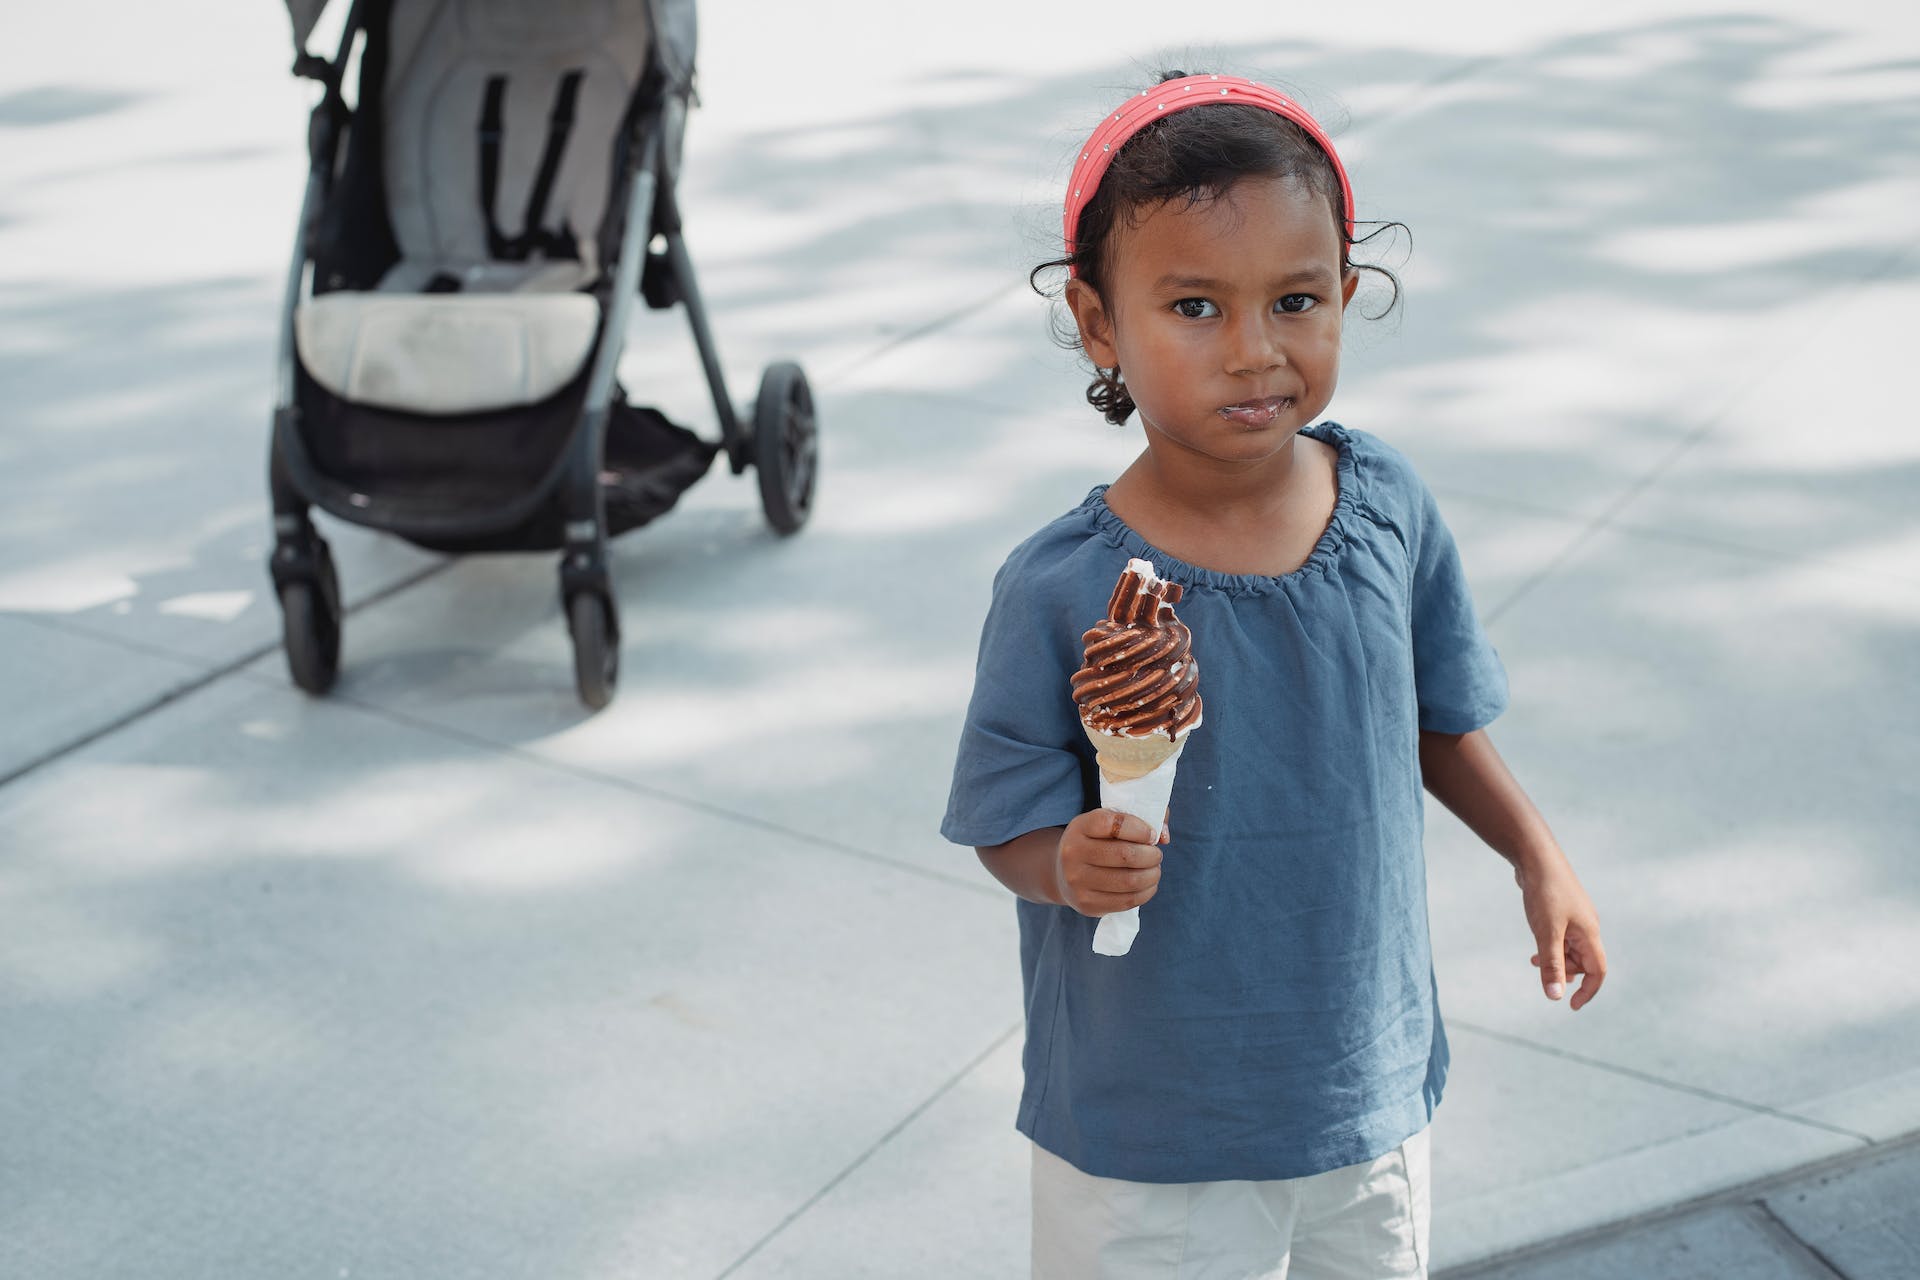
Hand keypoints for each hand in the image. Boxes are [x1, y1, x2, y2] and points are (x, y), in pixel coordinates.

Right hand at [1055, 808, 1167, 917]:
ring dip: (1152, 875)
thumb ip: (1142, 818)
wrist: (1063, 873)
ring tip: (1154, 870)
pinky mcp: (1087, 904)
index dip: (1140, 829)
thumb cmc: (1097, 842)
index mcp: (1079, 827)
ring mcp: (1077, 881)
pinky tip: (1148, 885)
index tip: (1151, 834)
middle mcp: (1073, 853)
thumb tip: (1164, 836)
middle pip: (1125, 854)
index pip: (1113, 823)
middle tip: (1156, 855)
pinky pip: (1127, 901)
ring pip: (1129, 881)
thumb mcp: (1109, 822)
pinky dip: (1146, 892)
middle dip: (1151, 855)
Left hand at [1514, 850, 1607, 1009]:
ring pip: (1571, 949)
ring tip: (1534, 960)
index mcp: (1589, 934)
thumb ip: (1551, 965)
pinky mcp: (1562, 910)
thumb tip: (1555, 997)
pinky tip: (1536, 946)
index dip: (1588, 991)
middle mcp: (1587, 926)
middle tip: (1540, 967)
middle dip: (1565, 972)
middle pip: (1584, 962)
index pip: (1598, 971)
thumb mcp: (1546, 933)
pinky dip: (1551, 946)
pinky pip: (1562, 937)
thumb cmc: (1545, 893)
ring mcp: (1575, 917)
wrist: (1536, 858)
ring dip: (1556, 959)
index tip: (1570, 1006)